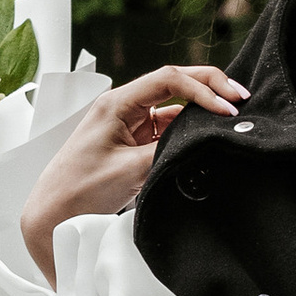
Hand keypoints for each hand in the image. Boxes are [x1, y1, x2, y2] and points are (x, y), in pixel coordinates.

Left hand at [18, 64, 244, 281]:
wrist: (53, 215)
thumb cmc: (79, 190)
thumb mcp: (130, 170)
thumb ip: (167, 150)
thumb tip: (201, 138)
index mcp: (117, 103)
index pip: (169, 80)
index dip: (203, 89)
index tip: (227, 107)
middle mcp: (124, 107)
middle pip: (174, 84)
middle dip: (209, 87)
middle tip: (241, 98)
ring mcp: (130, 124)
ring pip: (174, 107)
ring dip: (201, 111)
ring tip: (231, 120)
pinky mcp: (133, 143)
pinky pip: (167, 130)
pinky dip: (188, 132)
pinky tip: (205, 139)